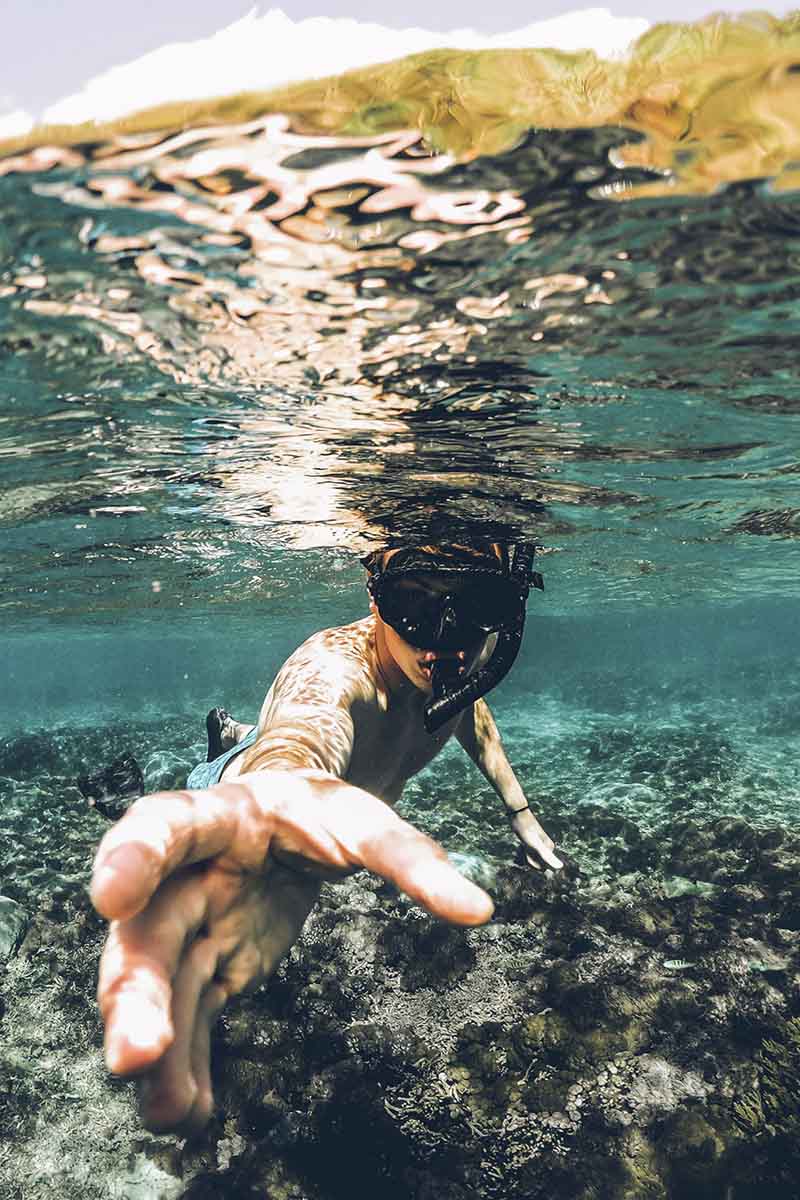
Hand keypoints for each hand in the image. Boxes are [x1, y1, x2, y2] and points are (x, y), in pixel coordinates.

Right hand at [91, 771, 493, 1134]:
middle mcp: (187, 874)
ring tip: (165, 1111)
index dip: (131, 856)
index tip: (110, 896)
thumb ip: (412, 859)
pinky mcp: (206, 966)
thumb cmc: (321, 813)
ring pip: (159, 985)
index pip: (163, 826)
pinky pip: (189, 1017)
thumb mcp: (364, 822)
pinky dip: (187, 1064)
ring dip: (157, 1045)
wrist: (290, 822)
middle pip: (149, 929)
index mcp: (219, 817)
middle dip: (133, 991)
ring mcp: (190, 925)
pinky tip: (190, 1114)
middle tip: (136, 1055)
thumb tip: (480, 909)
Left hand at [509, 806, 563, 870]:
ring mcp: (539, 844)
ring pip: (531, 858)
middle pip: (537, 863)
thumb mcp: (535, 845)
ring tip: (522, 845)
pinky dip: (523, 852)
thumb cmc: (525, 829)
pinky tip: (520, 845)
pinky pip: (528, 853)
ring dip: (524, 855)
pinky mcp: (532, 842)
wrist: (518, 814)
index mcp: (549, 848)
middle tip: (524, 847)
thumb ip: (547, 857)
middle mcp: (546, 847)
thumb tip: (560, 867)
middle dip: (528, 859)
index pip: (542, 867)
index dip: (533, 863)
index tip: (528, 852)